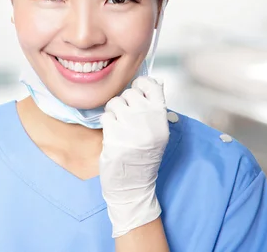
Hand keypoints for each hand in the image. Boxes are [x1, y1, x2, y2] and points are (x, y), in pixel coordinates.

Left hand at [100, 76, 169, 237]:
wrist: (134, 184)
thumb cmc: (145, 157)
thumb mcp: (159, 132)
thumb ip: (155, 109)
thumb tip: (152, 83)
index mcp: (161, 117)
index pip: (152, 86)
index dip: (141, 85)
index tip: (138, 92)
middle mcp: (147, 119)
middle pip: (131, 93)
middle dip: (126, 102)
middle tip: (126, 116)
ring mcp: (130, 126)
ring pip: (115, 102)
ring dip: (114, 111)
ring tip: (118, 124)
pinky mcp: (113, 134)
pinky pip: (105, 116)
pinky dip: (106, 122)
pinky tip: (112, 133)